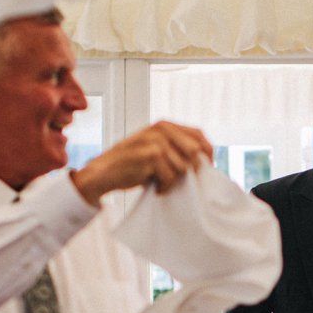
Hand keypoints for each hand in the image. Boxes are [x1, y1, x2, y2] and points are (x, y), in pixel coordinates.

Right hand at [71, 122, 213, 204]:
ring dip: (174, 181)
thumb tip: (207, 161)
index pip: (199, 135)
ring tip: (160, 182)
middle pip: (194, 152)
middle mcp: (161, 129)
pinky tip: (155, 187)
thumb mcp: (157, 149)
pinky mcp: (150, 156)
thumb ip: (177, 148)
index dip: (207, 153)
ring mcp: (155, 141)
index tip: (207, 170)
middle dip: (192, 170)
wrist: (104, 172)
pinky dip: (164, 186)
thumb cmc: (134, 165)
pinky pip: (170, 176)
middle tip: (181, 182)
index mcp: (165, 125)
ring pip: (183, 167)